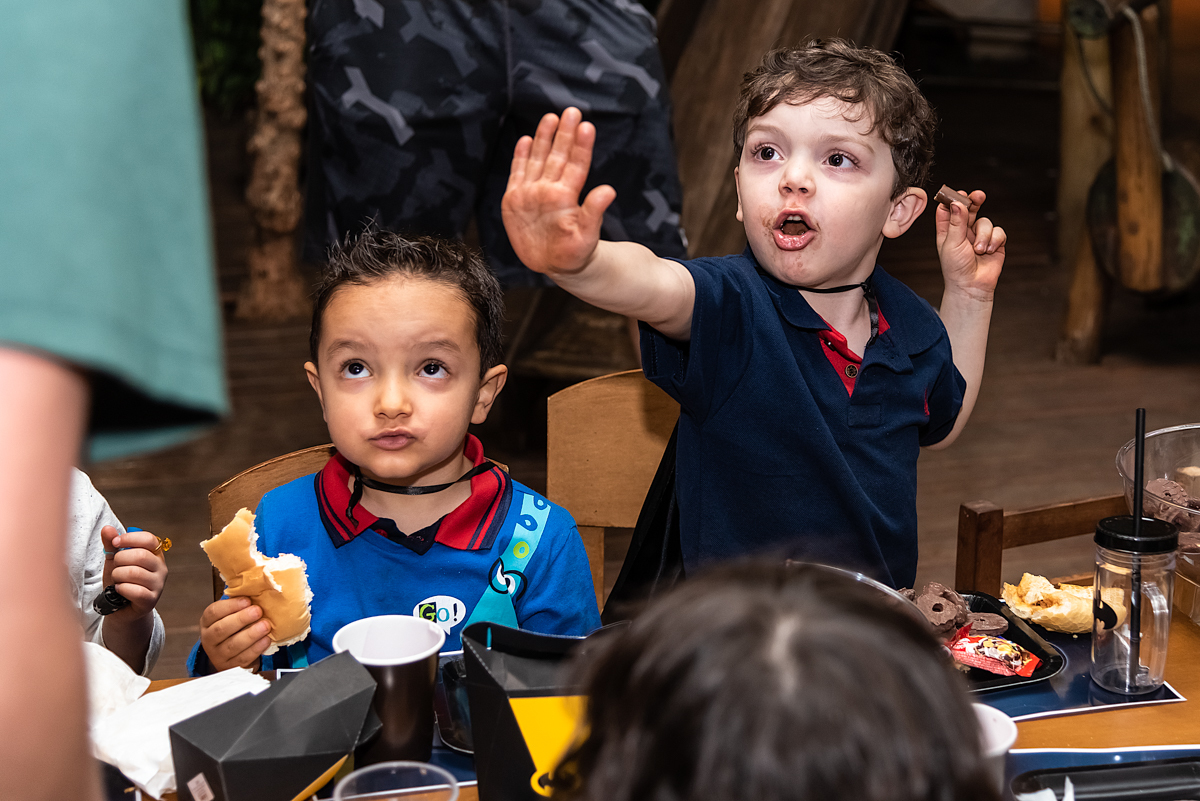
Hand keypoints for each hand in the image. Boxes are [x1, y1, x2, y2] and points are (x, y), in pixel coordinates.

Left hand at [100, 525, 166, 619]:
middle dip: (120, 560)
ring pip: (135, 573)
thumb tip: (107, 528)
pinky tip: (119, 590)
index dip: (130, 538)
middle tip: (115, 567)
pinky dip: (121, 589)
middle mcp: (161, 568)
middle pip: (140, 555)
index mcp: (155, 555)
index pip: (149, 539)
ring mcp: (158, 585)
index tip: (115, 543)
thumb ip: (111, 545)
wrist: (119, 608)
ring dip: (118, 576)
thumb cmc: (120, 581)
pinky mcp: (151, 600)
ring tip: (117, 580)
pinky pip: (134, 590)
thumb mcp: (114, 561)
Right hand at [199, 596, 271, 671]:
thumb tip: (257, 588)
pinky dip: (256, 649)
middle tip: (258, 610)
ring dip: (251, 634)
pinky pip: (243, 658)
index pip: (213, 612)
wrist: (231, 655)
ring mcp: (218, 655)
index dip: (230, 606)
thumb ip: (239, 604)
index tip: (247, 600)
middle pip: (221, 629)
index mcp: (207, 623)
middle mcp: (209, 639)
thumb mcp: (230, 615)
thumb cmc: (234, 628)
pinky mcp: (231, 667)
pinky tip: (266, 639)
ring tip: (265, 625)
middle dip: (241, 619)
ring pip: (232, 645)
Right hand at [502, 107, 615, 275]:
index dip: (581, 146)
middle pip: (558, 156)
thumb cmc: (575, 252)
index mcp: (567, 197)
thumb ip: (595, 213)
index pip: (576, 166)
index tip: (586, 126)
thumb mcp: (586, 236)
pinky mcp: (515, 200)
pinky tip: (526, 140)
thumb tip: (609, 190)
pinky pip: (517, 174)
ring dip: (544, 138)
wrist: (555, 265)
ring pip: (539, 159)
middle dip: (564, 134)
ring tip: (551, 117)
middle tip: (572, 111)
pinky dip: (520, 157)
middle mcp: (550, 190)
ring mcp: (532, 193)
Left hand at [935, 189, 1004, 298]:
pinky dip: (995, 240)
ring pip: (985, 221)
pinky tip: (989, 251)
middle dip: (974, 201)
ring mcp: (980, 236)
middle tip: (978, 196)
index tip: (958, 194)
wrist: (972, 286)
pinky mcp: (994, 242)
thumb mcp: (952, 243)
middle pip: (970, 209)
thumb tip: (958, 203)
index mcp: (948, 230)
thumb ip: (956, 222)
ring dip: (984, 235)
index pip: (949, 209)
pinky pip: (999, 231)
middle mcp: (963, 231)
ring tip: (979, 250)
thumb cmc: (956, 268)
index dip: (954, 200)